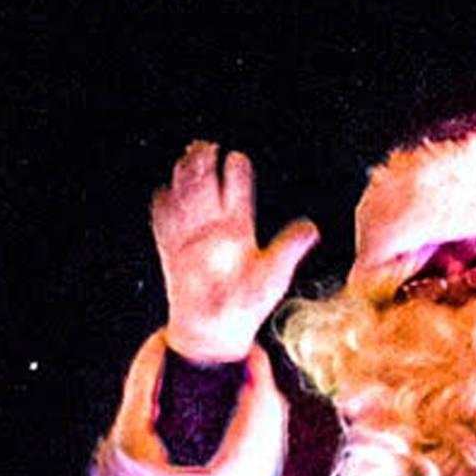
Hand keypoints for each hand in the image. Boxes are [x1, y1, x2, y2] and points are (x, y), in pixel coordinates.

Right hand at [152, 142, 318, 363]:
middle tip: (203, 146)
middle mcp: (214, 227)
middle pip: (208, 187)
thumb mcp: (273, 276)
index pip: (238, 191)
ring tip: (185, 160)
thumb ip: (288, 250)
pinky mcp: (173, 252)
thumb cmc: (247, 303)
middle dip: (204, 165)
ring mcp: (191, 238)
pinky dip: (164, 211)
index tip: (236, 158)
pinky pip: (165, 227)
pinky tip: (163, 194)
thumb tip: (312, 229)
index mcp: (239, 227)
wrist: (215, 329)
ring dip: (184, 180)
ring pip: (186, 200)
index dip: (236, 173)